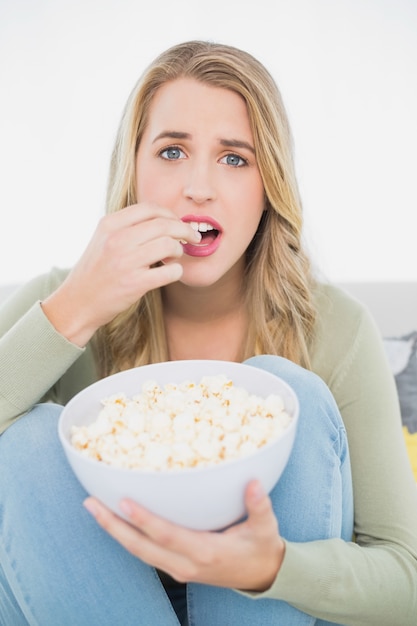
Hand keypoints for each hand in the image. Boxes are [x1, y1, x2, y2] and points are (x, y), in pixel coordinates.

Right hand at [41, 203, 200, 345]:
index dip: (170, 214)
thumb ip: (126, 227)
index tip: (178, 223)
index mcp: (109, 224)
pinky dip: (176, 272)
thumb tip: (163, 221)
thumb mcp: (102, 239)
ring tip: (175, 257)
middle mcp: (117, 239)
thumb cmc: (95, 272)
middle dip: (184, 230)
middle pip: (164, 224)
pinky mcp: (135, 283)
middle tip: (192, 237)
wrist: (77, 302)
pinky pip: (170, 272)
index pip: (149, 208)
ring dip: (179, 251)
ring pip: (169, 245)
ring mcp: (126, 261)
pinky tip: (171, 273)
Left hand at [83, 480, 284, 591]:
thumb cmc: (261, 548)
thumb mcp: (266, 528)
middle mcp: (185, 563)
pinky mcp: (176, 567)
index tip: (123, 501)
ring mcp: (178, 568)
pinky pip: (145, 552)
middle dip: (113, 526)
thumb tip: (254, 483)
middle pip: (140, 547)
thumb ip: (259, 506)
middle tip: (90, 503)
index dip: (144, 520)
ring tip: (95, 508)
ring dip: (114, 531)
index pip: (166, 535)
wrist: (263, 576)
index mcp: (205, 552)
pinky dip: (127, 537)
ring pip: (138, 551)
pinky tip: (116, 521)